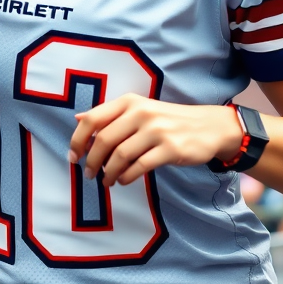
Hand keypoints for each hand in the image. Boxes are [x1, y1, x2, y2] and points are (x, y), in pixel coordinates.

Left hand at [68, 94, 241, 186]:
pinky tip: (123, 181)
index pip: (93, 119)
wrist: (209, 126)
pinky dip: (127, 177)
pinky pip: (140, 167)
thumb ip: (109, 115)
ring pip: (120, 156)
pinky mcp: (171, 149)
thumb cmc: (168, 120)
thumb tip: (78, 118)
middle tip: (89, 175)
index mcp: (129, 102)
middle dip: (92, 161)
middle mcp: (141, 112)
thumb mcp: (139, 109)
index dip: (77, 140)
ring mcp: (157, 130)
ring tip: (106, 181)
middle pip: (104, 140)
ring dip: (108, 173)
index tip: (73, 157)